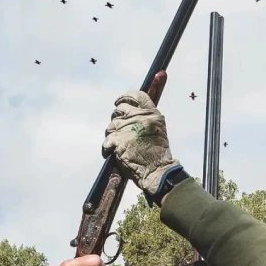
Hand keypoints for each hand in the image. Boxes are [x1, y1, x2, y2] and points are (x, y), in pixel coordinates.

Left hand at [101, 81, 180, 195]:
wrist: (156, 170)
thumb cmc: (158, 153)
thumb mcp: (158, 129)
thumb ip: (146, 118)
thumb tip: (132, 110)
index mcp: (151, 114)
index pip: (137, 96)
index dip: (126, 97)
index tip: (120, 102)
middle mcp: (139, 118)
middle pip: (120, 109)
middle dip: (117, 117)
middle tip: (120, 127)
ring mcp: (127, 129)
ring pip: (111, 125)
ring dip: (113, 134)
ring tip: (120, 144)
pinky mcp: (118, 141)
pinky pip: (107, 140)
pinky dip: (107, 147)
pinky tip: (111, 152)